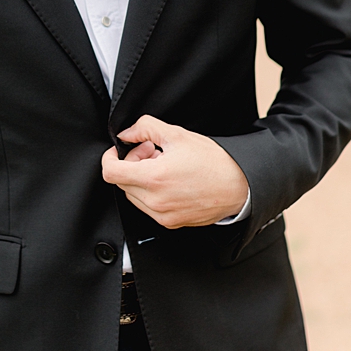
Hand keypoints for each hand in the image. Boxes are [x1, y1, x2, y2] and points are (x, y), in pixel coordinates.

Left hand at [101, 115, 248, 228]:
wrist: (239, 187)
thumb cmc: (213, 162)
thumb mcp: (177, 135)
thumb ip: (145, 128)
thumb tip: (126, 133)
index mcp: (154, 178)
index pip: (111, 172)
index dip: (110, 157)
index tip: (119, 150)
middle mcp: (155, 201)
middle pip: (122, 182)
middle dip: (131, 164)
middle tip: (151, 152)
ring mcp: (162, 215)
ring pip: (133, 195)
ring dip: (140, 179)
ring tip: (163, 165)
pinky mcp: (170, 223)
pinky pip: (147, 207)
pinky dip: (150, 192)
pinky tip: (169, 180)